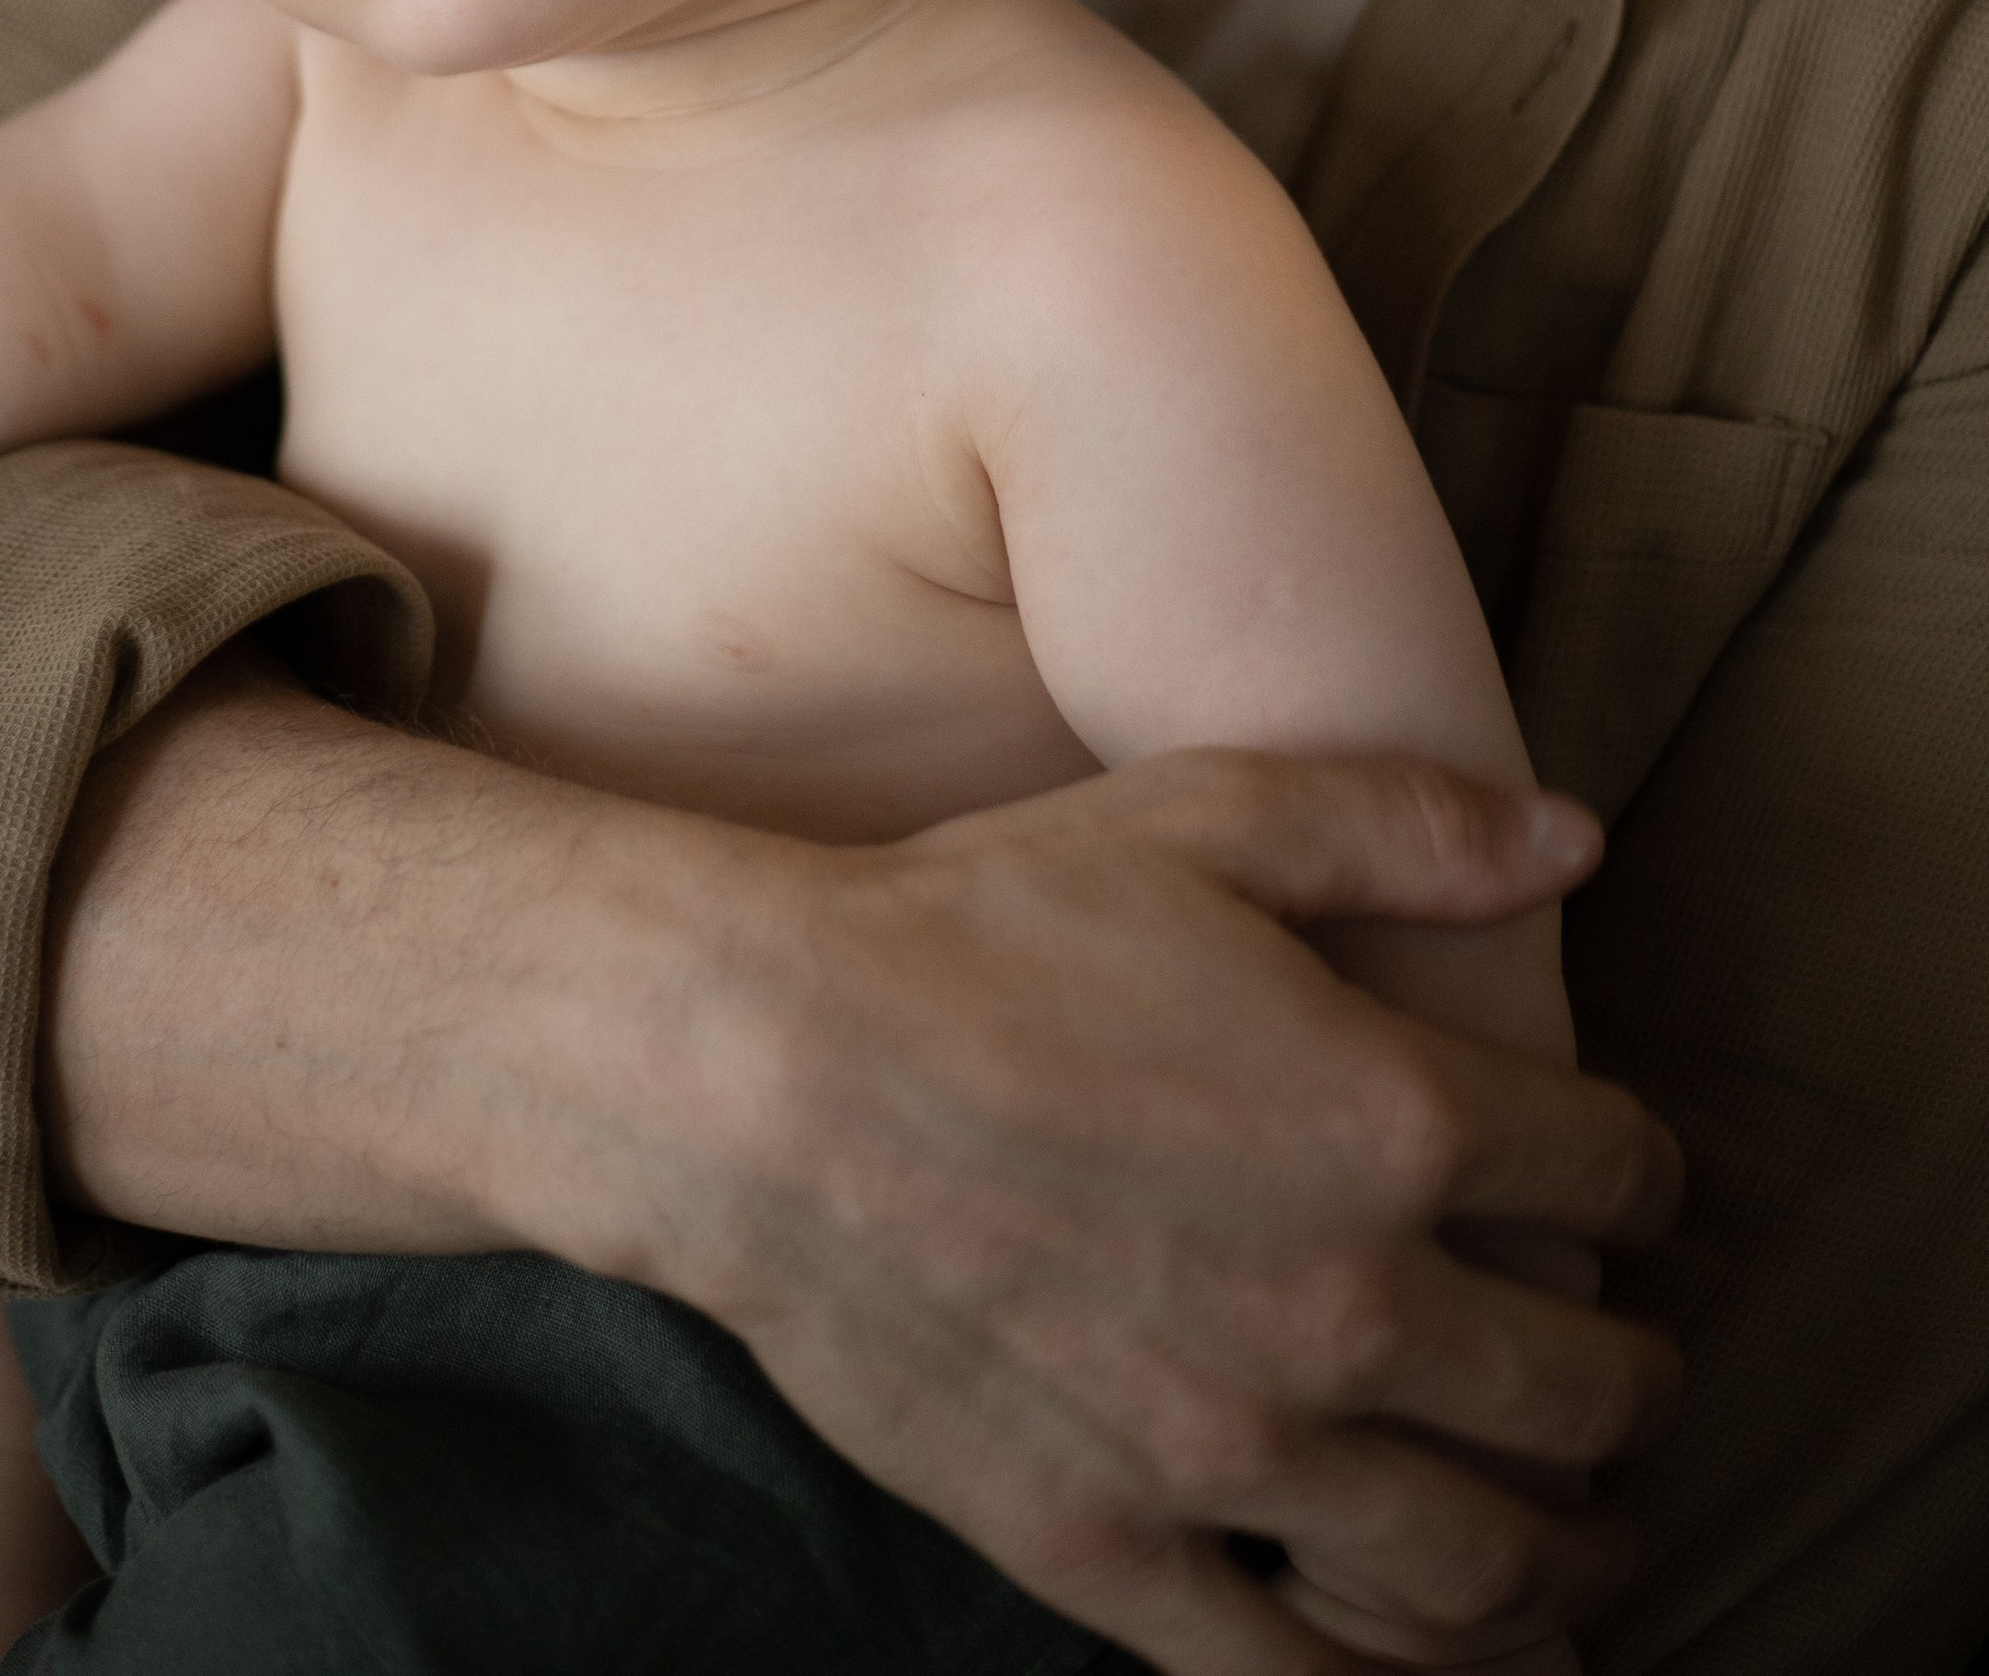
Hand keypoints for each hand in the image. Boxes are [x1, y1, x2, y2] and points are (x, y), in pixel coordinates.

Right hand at [598, 753, 1675, 1675]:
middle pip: (1584, 1394)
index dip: (1643, 1171)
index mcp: (1389, 1119)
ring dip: (1568, 1566)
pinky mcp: (1113, 1550)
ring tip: (1574, 1546)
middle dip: (1634, 1386)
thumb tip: (1576, 837)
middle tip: (1626, 1378)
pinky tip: (1408, 1661)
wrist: (763, 1072)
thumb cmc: (978, 923)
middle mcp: (1348, 1303)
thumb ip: (1406, 823)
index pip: (1613, 1173)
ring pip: (1483, 1568)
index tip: (1624, 1181)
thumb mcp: (1203, 815)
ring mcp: (1233, 1450)